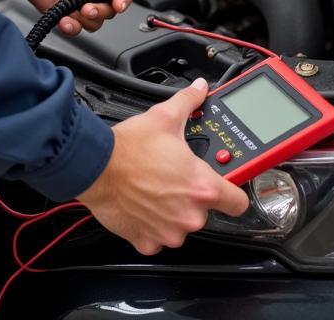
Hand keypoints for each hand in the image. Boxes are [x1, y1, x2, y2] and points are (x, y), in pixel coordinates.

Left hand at [0, 0, 137, 35]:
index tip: (119, 2)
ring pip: (99, 19)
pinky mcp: (68, 11)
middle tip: (91, 7)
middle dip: (105, 10)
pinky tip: (66, 20)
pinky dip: (74, 27)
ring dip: (90, 19)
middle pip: (115, 5)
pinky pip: (78, 27)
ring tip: (77, 11)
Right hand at [77, 79, 249, 253]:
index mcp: (202, 186)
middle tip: (176, 178)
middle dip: (193, 196)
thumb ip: (189, 102)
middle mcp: (189, 215)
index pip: (238, 202)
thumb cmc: (129, 147)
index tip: (227, 187)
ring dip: (173, 211)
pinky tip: (143, 203)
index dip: (234, 192)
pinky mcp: (148, 241)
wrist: (95, 166)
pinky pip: (158, 237)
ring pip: (181, 225)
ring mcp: (168, 232)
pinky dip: (152, 224)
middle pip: (205, 211)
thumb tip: (200, 90)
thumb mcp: (165, 117)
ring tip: (156, 188)